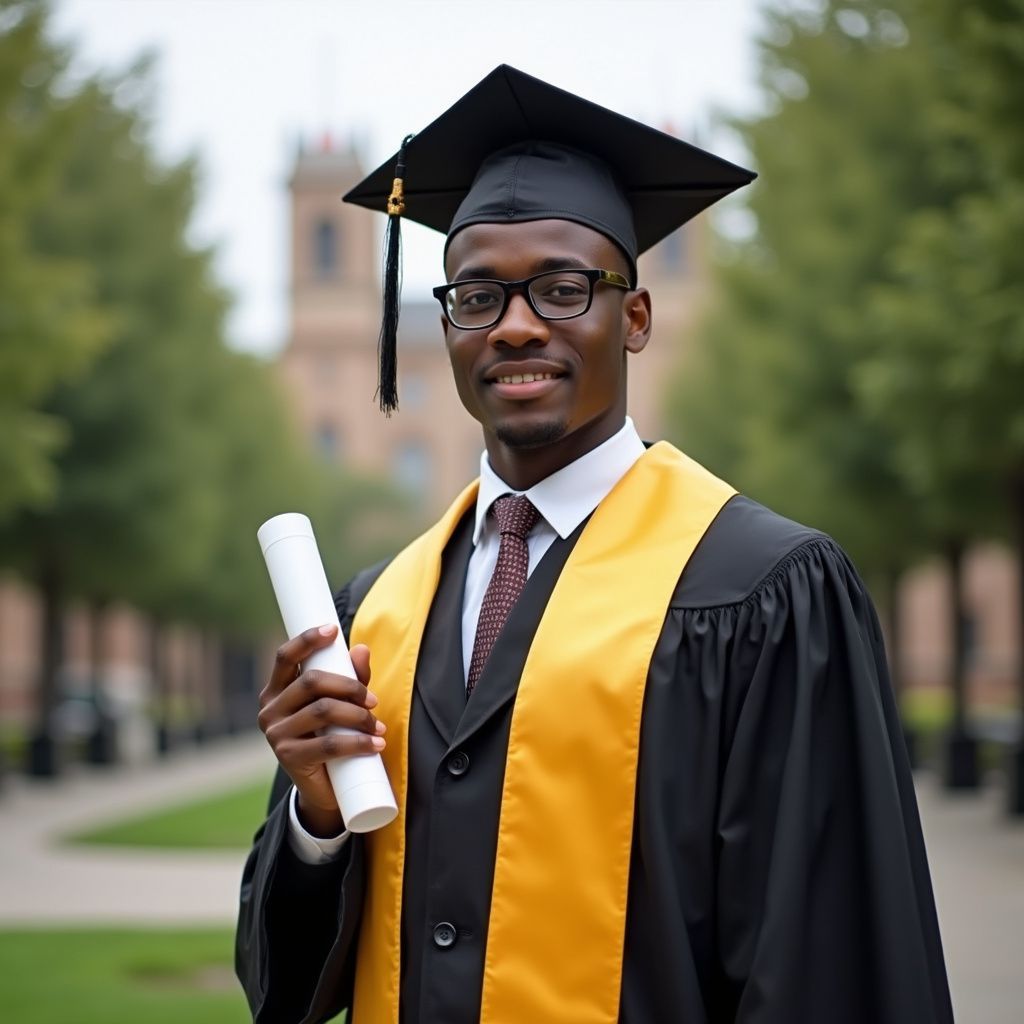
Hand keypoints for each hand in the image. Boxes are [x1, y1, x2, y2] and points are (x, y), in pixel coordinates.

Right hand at [258, 625, 384, 836]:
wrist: (324, 789)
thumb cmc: (331, 736)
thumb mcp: (341, 704)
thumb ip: (350, 677)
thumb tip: (361, 649)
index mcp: (276, 690)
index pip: (285, 657)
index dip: (307, 640)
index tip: (333, 630)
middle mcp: (269, 709)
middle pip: (311, 681)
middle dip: (349, 686)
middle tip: (374, 700)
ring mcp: (275, 734)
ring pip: (323, 710)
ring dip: (358, 715)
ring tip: (378, 726)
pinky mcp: (288, 758)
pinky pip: (329, 744)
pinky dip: (358, 742)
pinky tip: (376, 744)